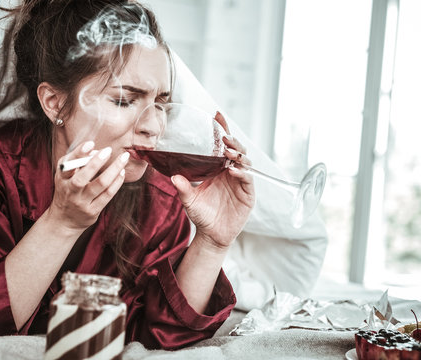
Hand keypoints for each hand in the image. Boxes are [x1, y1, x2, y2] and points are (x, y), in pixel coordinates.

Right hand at [46, 141, 128, 233]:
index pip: (67, 165)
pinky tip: (122, 173)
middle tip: (109, 150)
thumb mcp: (64, 176)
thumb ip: (76, 161)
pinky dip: (117, 182)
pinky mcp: (92, 211)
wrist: (63, 221)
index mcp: (61, 179)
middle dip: (96, 162)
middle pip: (83, 177)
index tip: (91, 143)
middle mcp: (70, 191)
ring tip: (123, 159)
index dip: (78, 154)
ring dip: (113, 170)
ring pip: (100, 185)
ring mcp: (81, 202)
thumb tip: (96, 150)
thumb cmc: (67, 191)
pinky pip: (107, 195)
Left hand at [171, 112, 254, 249]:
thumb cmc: (201, 214)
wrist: (211, 234)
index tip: (217, 115)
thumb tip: (172, 176)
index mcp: (218, 168)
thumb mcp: (189, 200)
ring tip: (228, 152)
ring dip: (238, 155)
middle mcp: (231, 172)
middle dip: (232, 141)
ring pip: (245, 161)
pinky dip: (242, 173)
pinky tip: (234, 170)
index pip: (223, 145)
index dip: (223, 129)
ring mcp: (241, 182)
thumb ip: (183, 188)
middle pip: (237, 149)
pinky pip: (248, 180)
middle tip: (224, 137)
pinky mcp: (248, 194)